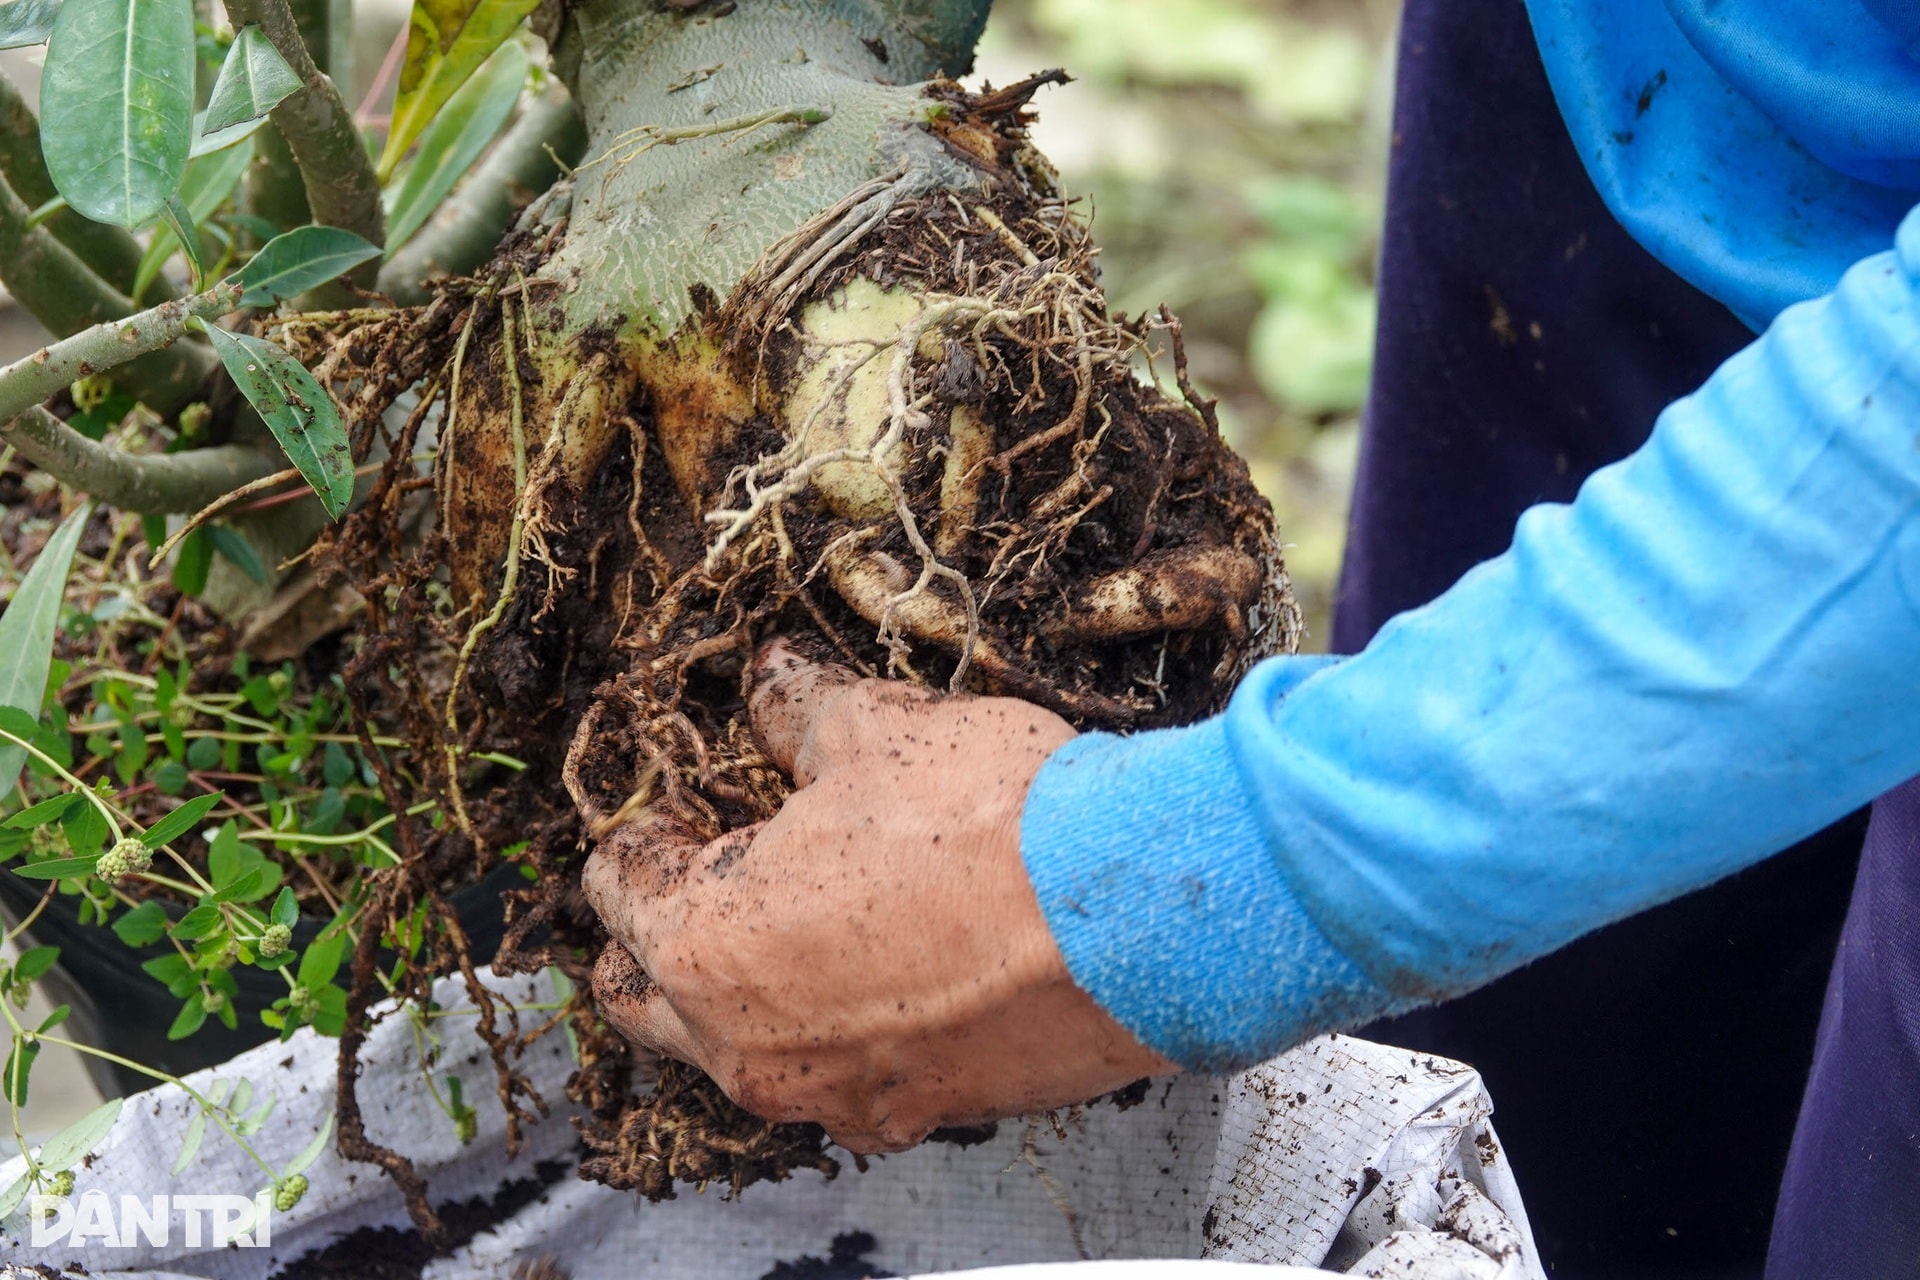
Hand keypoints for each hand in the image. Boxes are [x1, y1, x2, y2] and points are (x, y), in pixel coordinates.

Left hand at [583, 642, 1177, 1153]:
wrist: (1137, 920)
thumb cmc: (987, 821)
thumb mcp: (873, 730)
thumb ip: (795, 710)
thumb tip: (770, 681)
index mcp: (703, 945)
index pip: (618, 885)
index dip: (648, 827)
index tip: (687, 800)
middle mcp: (745, 1046)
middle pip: (645, 995)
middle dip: (662, 928)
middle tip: (722, 864)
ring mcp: (830, 1095)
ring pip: (737, 1050)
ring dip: (746, 988)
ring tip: (810, 916)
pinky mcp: (916, 1116)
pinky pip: (836, 1079)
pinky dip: (836, 1031)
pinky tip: (891, 972)